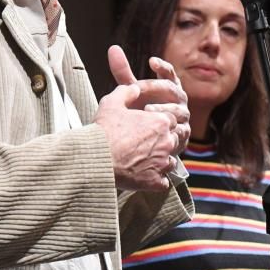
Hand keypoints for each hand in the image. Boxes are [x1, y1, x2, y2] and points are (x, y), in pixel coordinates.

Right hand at [96, 46, 188, 190]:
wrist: (96, 157)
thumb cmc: (104, 130)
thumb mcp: (112, 102)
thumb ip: (127, 91)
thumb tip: (135, 87)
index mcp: (160, 121)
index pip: (171, 120)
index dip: (159, 123)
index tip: (149, 127)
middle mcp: (167, 142)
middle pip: (173, 140)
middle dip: (163, 141)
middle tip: (146, 143)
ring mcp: (162, 163)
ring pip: (170, 161)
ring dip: (161, 161)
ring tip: (145, 160)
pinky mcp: (155, 181)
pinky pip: (163, 182)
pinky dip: (156, 180)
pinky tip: (146, 177)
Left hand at [107, 45, 189, 154]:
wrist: (152, 138)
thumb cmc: (143, 108)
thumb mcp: (134, 91)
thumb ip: (124, 72)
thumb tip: (113, 48)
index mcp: (170, 86)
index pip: (169, 73)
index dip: (162, 66)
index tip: (151, 61)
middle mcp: (179, 99)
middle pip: (171, 89)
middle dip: (156, 87)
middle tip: (140, 88)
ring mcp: (183, 116)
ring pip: (177, 110)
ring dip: (163, 108)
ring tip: (147, 109)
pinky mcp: (183, 133)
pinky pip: (179, 129)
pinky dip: (168, 128)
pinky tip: (157, 129)